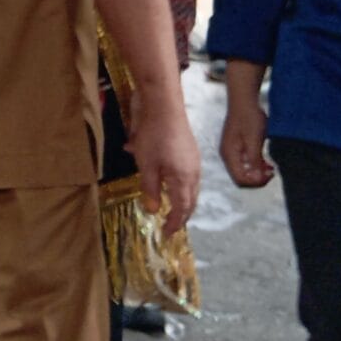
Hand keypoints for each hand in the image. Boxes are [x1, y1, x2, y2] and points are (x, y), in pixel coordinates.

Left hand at [129, 90, 201, 232]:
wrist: (164, 105)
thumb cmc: (154, 136)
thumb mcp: (146, 165)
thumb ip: (151, 189)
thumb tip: (153, 210)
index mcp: (185, 179)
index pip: (183, 209)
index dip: (175, 223)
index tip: (166, 235)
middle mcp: (194, 172)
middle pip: (190, 200)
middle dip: (181, 214)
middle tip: (170, 225)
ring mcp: (194, 160)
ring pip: (189, 187)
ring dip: (179, 199)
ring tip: (169, 208)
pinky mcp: (189, 150)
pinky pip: (185, 173)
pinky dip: (176, 182)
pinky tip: (161, 177)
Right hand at [220, 92, 273, 188]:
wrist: (244, 100)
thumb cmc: (249, 117)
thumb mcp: (255, 140)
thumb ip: (254, 160)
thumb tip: (256, 177)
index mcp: (229, 154)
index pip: (240, 180)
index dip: (257, 182)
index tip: (270, 173)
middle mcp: (227, 155)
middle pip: (241, 178)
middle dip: (258, 178)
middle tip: (273, 171)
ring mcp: (231, 151)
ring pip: (244, 172)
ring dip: (258, 173)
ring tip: (272, 167)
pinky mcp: (237, 147)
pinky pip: (246, 164)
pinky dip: (257, 166)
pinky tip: (267, 162)